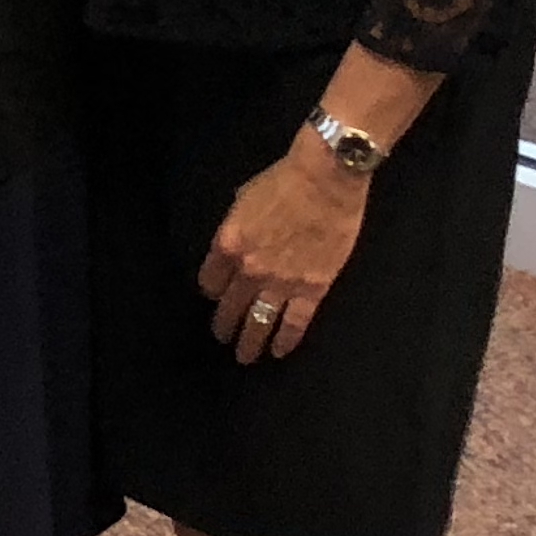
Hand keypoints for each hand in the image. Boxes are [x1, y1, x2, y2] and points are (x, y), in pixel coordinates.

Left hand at [197, 143, 368, 361]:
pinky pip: (295, 323)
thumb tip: (234, 245)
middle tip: (222, 338)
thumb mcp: (242, 202)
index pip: (210, 282)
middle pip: (230, 307)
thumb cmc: (283, 182)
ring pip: (259, 322)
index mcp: (228, 244)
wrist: (326, 179)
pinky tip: (278, 352)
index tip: (215, 297)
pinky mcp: (313, 288)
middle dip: (224, 325)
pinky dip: (286, 340)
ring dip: (249, 342)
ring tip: (245, 356)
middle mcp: (249, 269)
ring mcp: (282, 282)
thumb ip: (235, 231)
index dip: (212, 292)